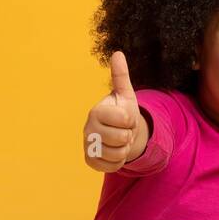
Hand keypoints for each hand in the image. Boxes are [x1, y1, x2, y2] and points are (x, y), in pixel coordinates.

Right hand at [82, 51, 147, 171]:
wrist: (116, 133)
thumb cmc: (121, 113)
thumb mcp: (125, 95)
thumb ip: (121, 76)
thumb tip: (117, 53)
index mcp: (96, 111)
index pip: (125, 119)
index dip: (131, 120)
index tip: (125, 118)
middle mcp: (87, 128)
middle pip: (123, 138)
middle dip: (128, 136)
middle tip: (122, 130)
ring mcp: (87, 145)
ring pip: (118, 154)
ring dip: (124, 149)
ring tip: (118, 141)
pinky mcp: (90, 160)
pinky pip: (112, 166)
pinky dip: (118, 161)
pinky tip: (113, 152)